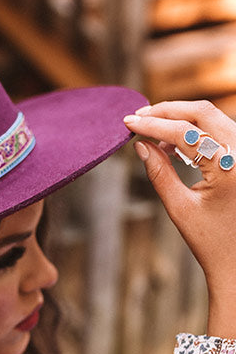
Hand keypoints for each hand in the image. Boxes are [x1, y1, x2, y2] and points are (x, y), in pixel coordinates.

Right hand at [124, 100, 235, 338]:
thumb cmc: (211, 242)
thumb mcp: (180, 208)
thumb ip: (159, 173)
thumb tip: (140, 144)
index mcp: (230, 168)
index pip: (185, 133)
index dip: (153, 125)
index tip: (128, 123)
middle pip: (203, 113)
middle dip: (168, 111)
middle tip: (139, 116)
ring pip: (213, 118)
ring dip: (181, 119)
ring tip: (151, 130)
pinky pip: (220, 132)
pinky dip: (195, 132)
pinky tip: (171, 144)